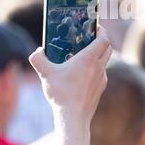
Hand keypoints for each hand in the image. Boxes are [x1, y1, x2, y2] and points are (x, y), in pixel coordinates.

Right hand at [29, 26, 111, 144]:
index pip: (104, 38)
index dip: (102, 30)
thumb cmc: (61, 94)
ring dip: (99, 54)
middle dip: (102, 40)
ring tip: (85, 55)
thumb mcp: (45, 74)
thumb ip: (37, 59)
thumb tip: (37, 51)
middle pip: (108, 47)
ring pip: (106, 60)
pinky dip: (96, 69)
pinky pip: (101, 73)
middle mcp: (98, 66)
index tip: (95, 26)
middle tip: (91, 37)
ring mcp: (101, 78)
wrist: (73, 118)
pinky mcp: (100, 88)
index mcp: (88, 58)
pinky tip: (83, 74)